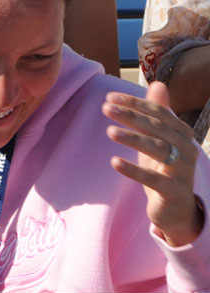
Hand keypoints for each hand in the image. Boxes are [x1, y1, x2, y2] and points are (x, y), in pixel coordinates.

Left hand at [104, 82, 204, 245]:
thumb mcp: (159, 139)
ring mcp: (182, 171)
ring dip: (133, 139)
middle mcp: (186, 149)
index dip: (135, 103)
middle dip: (131, 116)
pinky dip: (134, 170)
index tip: (109, 97)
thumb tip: (158, 83)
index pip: (159, 112)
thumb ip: (158, 113)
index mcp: (182, 134)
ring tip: (109, 132)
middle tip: (105, 108)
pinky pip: (153, 179)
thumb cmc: (164, 169)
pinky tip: (114, 162)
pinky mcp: (173, 191)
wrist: (177, 208)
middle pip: (158, 128)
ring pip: (158, 149)